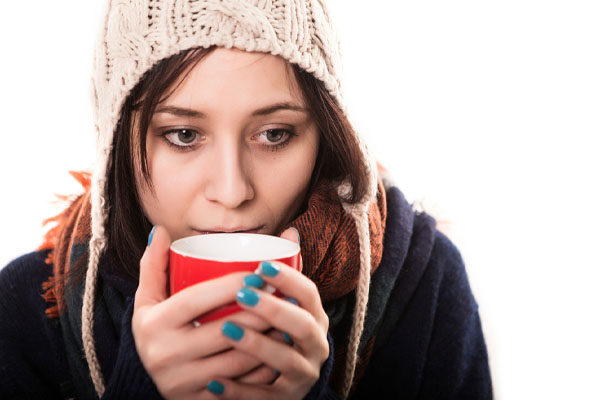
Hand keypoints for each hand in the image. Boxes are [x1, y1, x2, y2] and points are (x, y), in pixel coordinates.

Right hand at [132, 226, 276, 398]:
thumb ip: (153, 266)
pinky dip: (261, 372)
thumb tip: (160, 230)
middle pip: (223, 330)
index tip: (259, 273)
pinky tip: (279, 355)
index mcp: (154, 324)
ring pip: (236, 361)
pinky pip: (238, 387)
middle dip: (260, 311)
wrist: (142, 383)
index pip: (197, 299)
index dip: (231, 285)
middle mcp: (165, 355)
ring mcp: (181, 382)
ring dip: (267, 341)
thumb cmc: (154, 332)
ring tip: (289, 321)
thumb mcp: (146, 301)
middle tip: (285, 295)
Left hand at [198, 228, 329, 399]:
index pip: (309, 294)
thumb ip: (283, 272)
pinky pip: (264, 398)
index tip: (262, 266)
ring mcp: (302, 375)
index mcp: (313, 317)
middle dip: (274, 308)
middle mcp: (315, 345)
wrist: (281, 384)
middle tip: (242, 293)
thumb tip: (290, 230)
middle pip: (302, 325)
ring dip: (258, 345)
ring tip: (227, 329)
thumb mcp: (284, 304)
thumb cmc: (277, 332)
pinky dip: (239, 390)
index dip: (289, 279)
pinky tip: (213, 381)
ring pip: (286, 360)